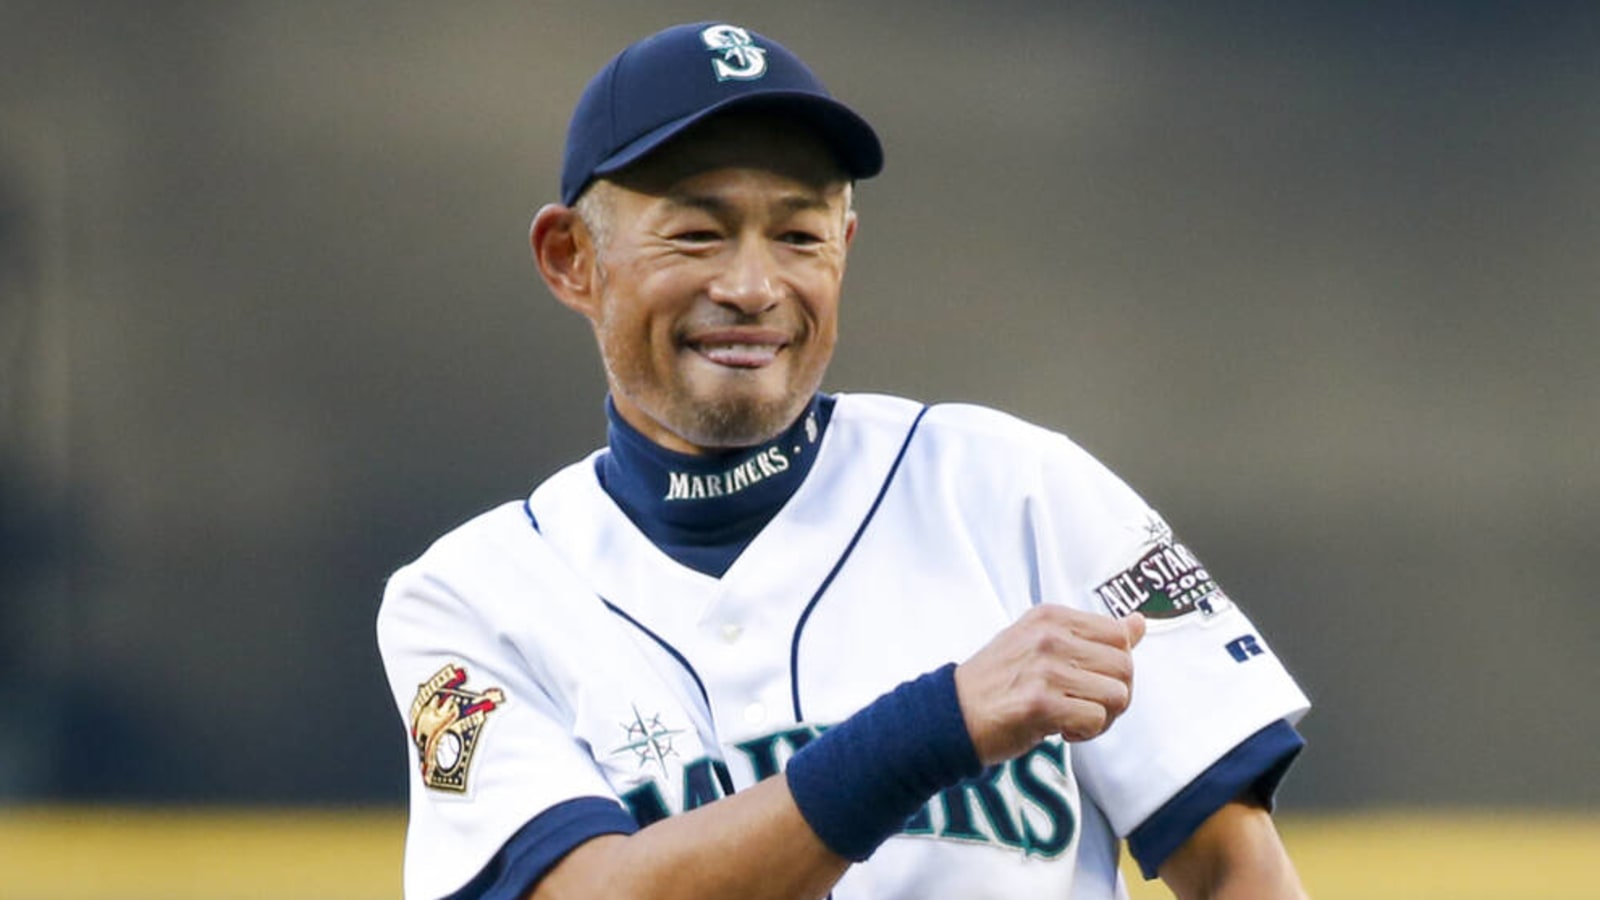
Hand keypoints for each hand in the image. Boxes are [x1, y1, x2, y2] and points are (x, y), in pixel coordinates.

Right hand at [954, 605, 1145, 765]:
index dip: (1117, 666)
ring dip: (1103, 718)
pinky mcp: (1038, 703)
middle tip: (1087, 708)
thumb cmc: (999, 682)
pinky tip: (1062, 731)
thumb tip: (1139, 623)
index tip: (1091, 682)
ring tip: (1074, 720)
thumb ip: (1092, 635)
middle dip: (1116, 696)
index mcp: (1051, 616)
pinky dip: (1086, 733)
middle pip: (1125, 666)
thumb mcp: (1042, 644)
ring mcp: (1044, 669)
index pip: (1120, 635)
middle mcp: (1049, 636)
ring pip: (1117, 695)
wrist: (950, 715)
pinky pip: (1095, 719)